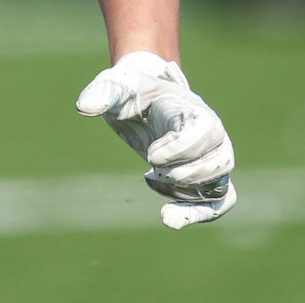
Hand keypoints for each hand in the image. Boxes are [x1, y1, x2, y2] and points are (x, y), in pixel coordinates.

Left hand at [77, 50, 236, 228]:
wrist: (142, 99)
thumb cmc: (132, 91)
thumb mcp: (116, 86)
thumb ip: (102, 93)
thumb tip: (84, 108)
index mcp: (193, 109)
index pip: (206, 131)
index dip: (181, 149)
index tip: (150, 156)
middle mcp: (211, 134)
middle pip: (220, 161)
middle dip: (184, 175)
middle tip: (152, 169)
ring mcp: (212, 157)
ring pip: (220, 185)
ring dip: (188, 197)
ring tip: (151, 182)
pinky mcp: (206, 177)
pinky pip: (218, 203)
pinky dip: (197, 214)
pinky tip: (168, 217)